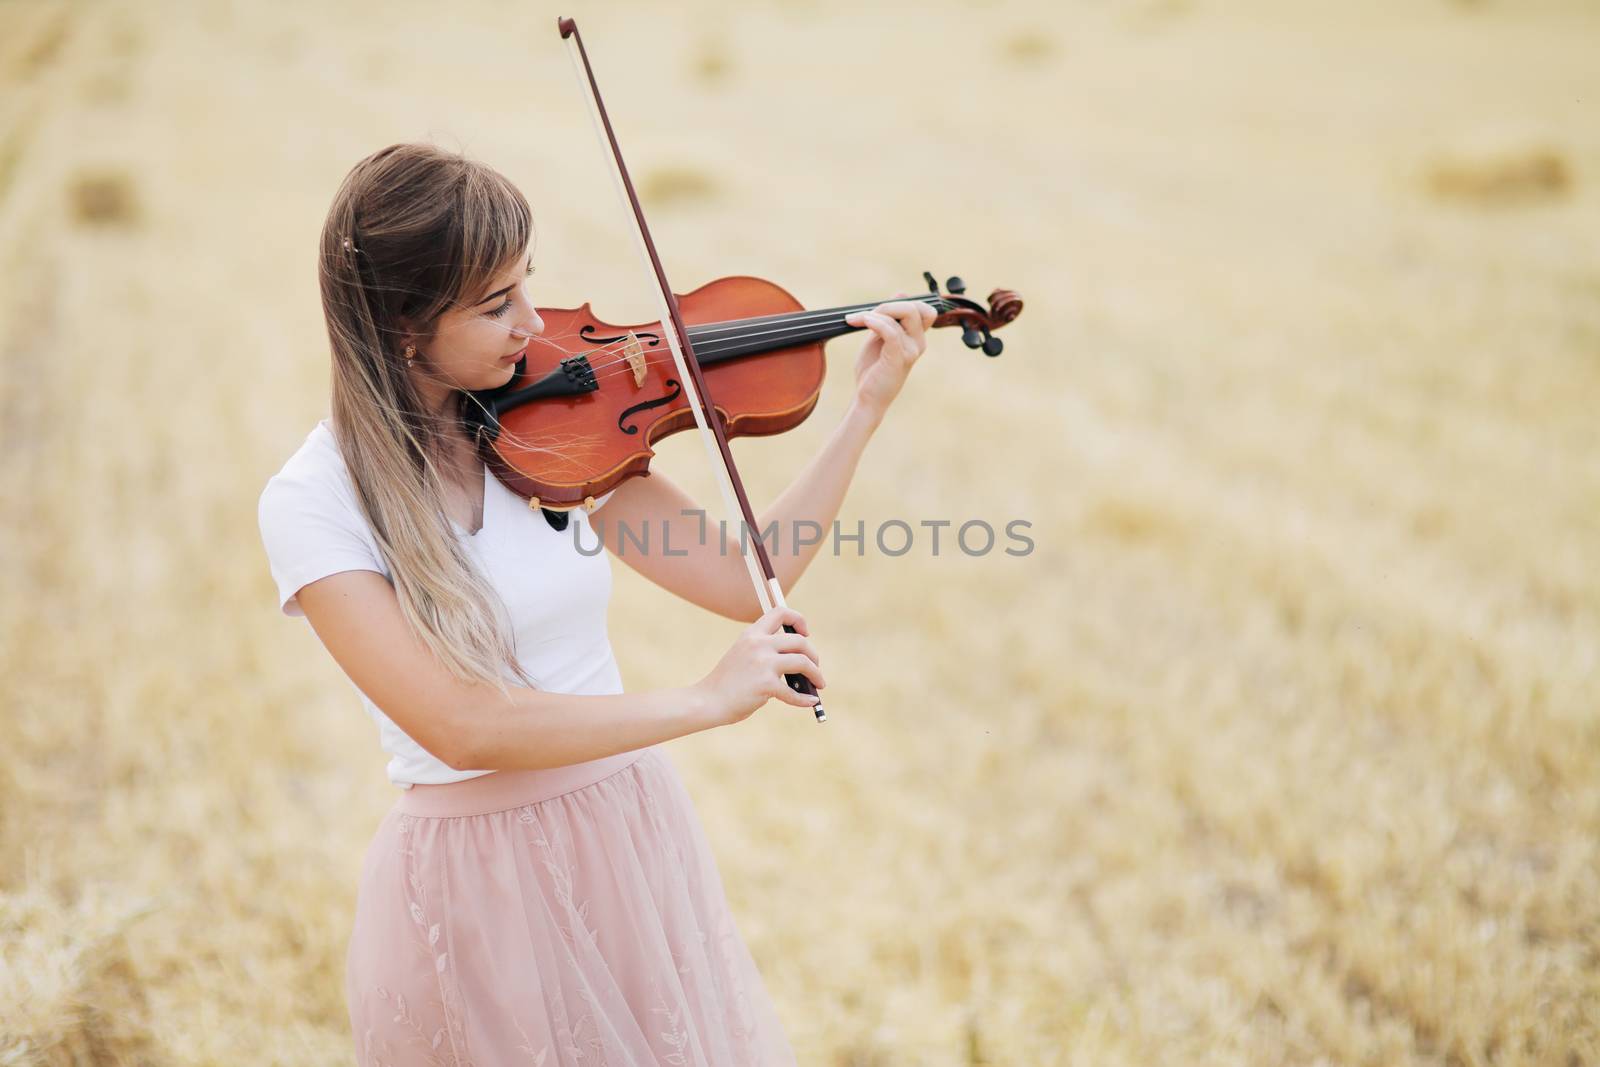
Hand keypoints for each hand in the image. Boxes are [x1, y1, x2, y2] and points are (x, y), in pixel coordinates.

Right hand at [693, 606, 825, 726]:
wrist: (708, 701)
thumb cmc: (727, 683)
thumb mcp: (743, 655)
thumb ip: (765, 651)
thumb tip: (799, 660)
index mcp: (751, 634)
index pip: (780, 612)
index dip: (798, 620)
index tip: (805, 633)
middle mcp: (758, 644)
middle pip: (800, 641)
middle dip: (813, 655)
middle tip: (815, 666)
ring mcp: (763, 663)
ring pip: (803, 662)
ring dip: (816, 674)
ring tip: (819, 684)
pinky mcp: (766, 684)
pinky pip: (794, 692)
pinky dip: (805, 699)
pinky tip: (810, 701)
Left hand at [845, 294, 936, 421]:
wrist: (867, 398)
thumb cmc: (873, 370)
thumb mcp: (880, 337)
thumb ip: (889, 317)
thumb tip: (902, 292)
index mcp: (916, 338)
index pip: (925, 310)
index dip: (906, 302)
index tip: (879, 309)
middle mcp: (918, 343)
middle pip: (915, 307)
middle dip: (888, 305)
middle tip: (865, 315)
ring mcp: (911, 350)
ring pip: (904, 314)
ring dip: (875, 312)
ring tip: (855, 320)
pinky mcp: (899, 358)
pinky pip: (891, 330)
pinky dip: (874, 321)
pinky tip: (859, 321)